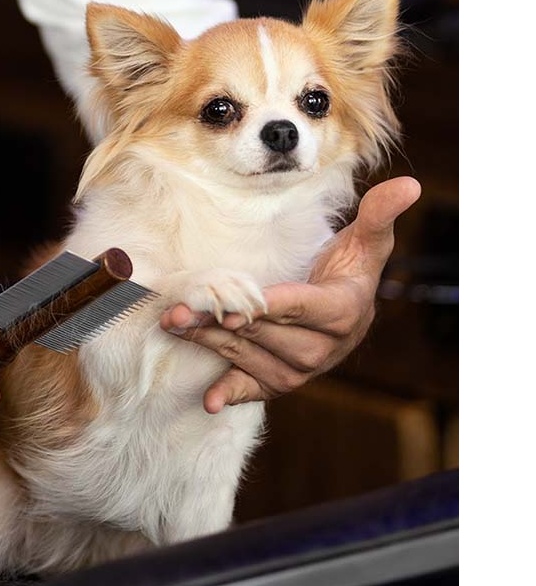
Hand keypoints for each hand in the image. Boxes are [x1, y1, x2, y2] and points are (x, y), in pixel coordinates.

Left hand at [159, 176, 421, 413]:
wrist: (344, 309)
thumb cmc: (349, 269)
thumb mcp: (366, 241)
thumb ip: (379, 214)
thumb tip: (410, 185)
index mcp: (342, 311)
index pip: (302, 308)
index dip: (271, 308)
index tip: (238, 307)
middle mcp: (322, 347)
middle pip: (266, 335)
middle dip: (222, 323)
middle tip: (180, 311)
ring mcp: (301, 369)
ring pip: (250, 357)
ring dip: (210, 345)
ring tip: (175, 326)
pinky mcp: (281, 382)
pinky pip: (256, 391)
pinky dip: (233, 394)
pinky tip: (210, 400)